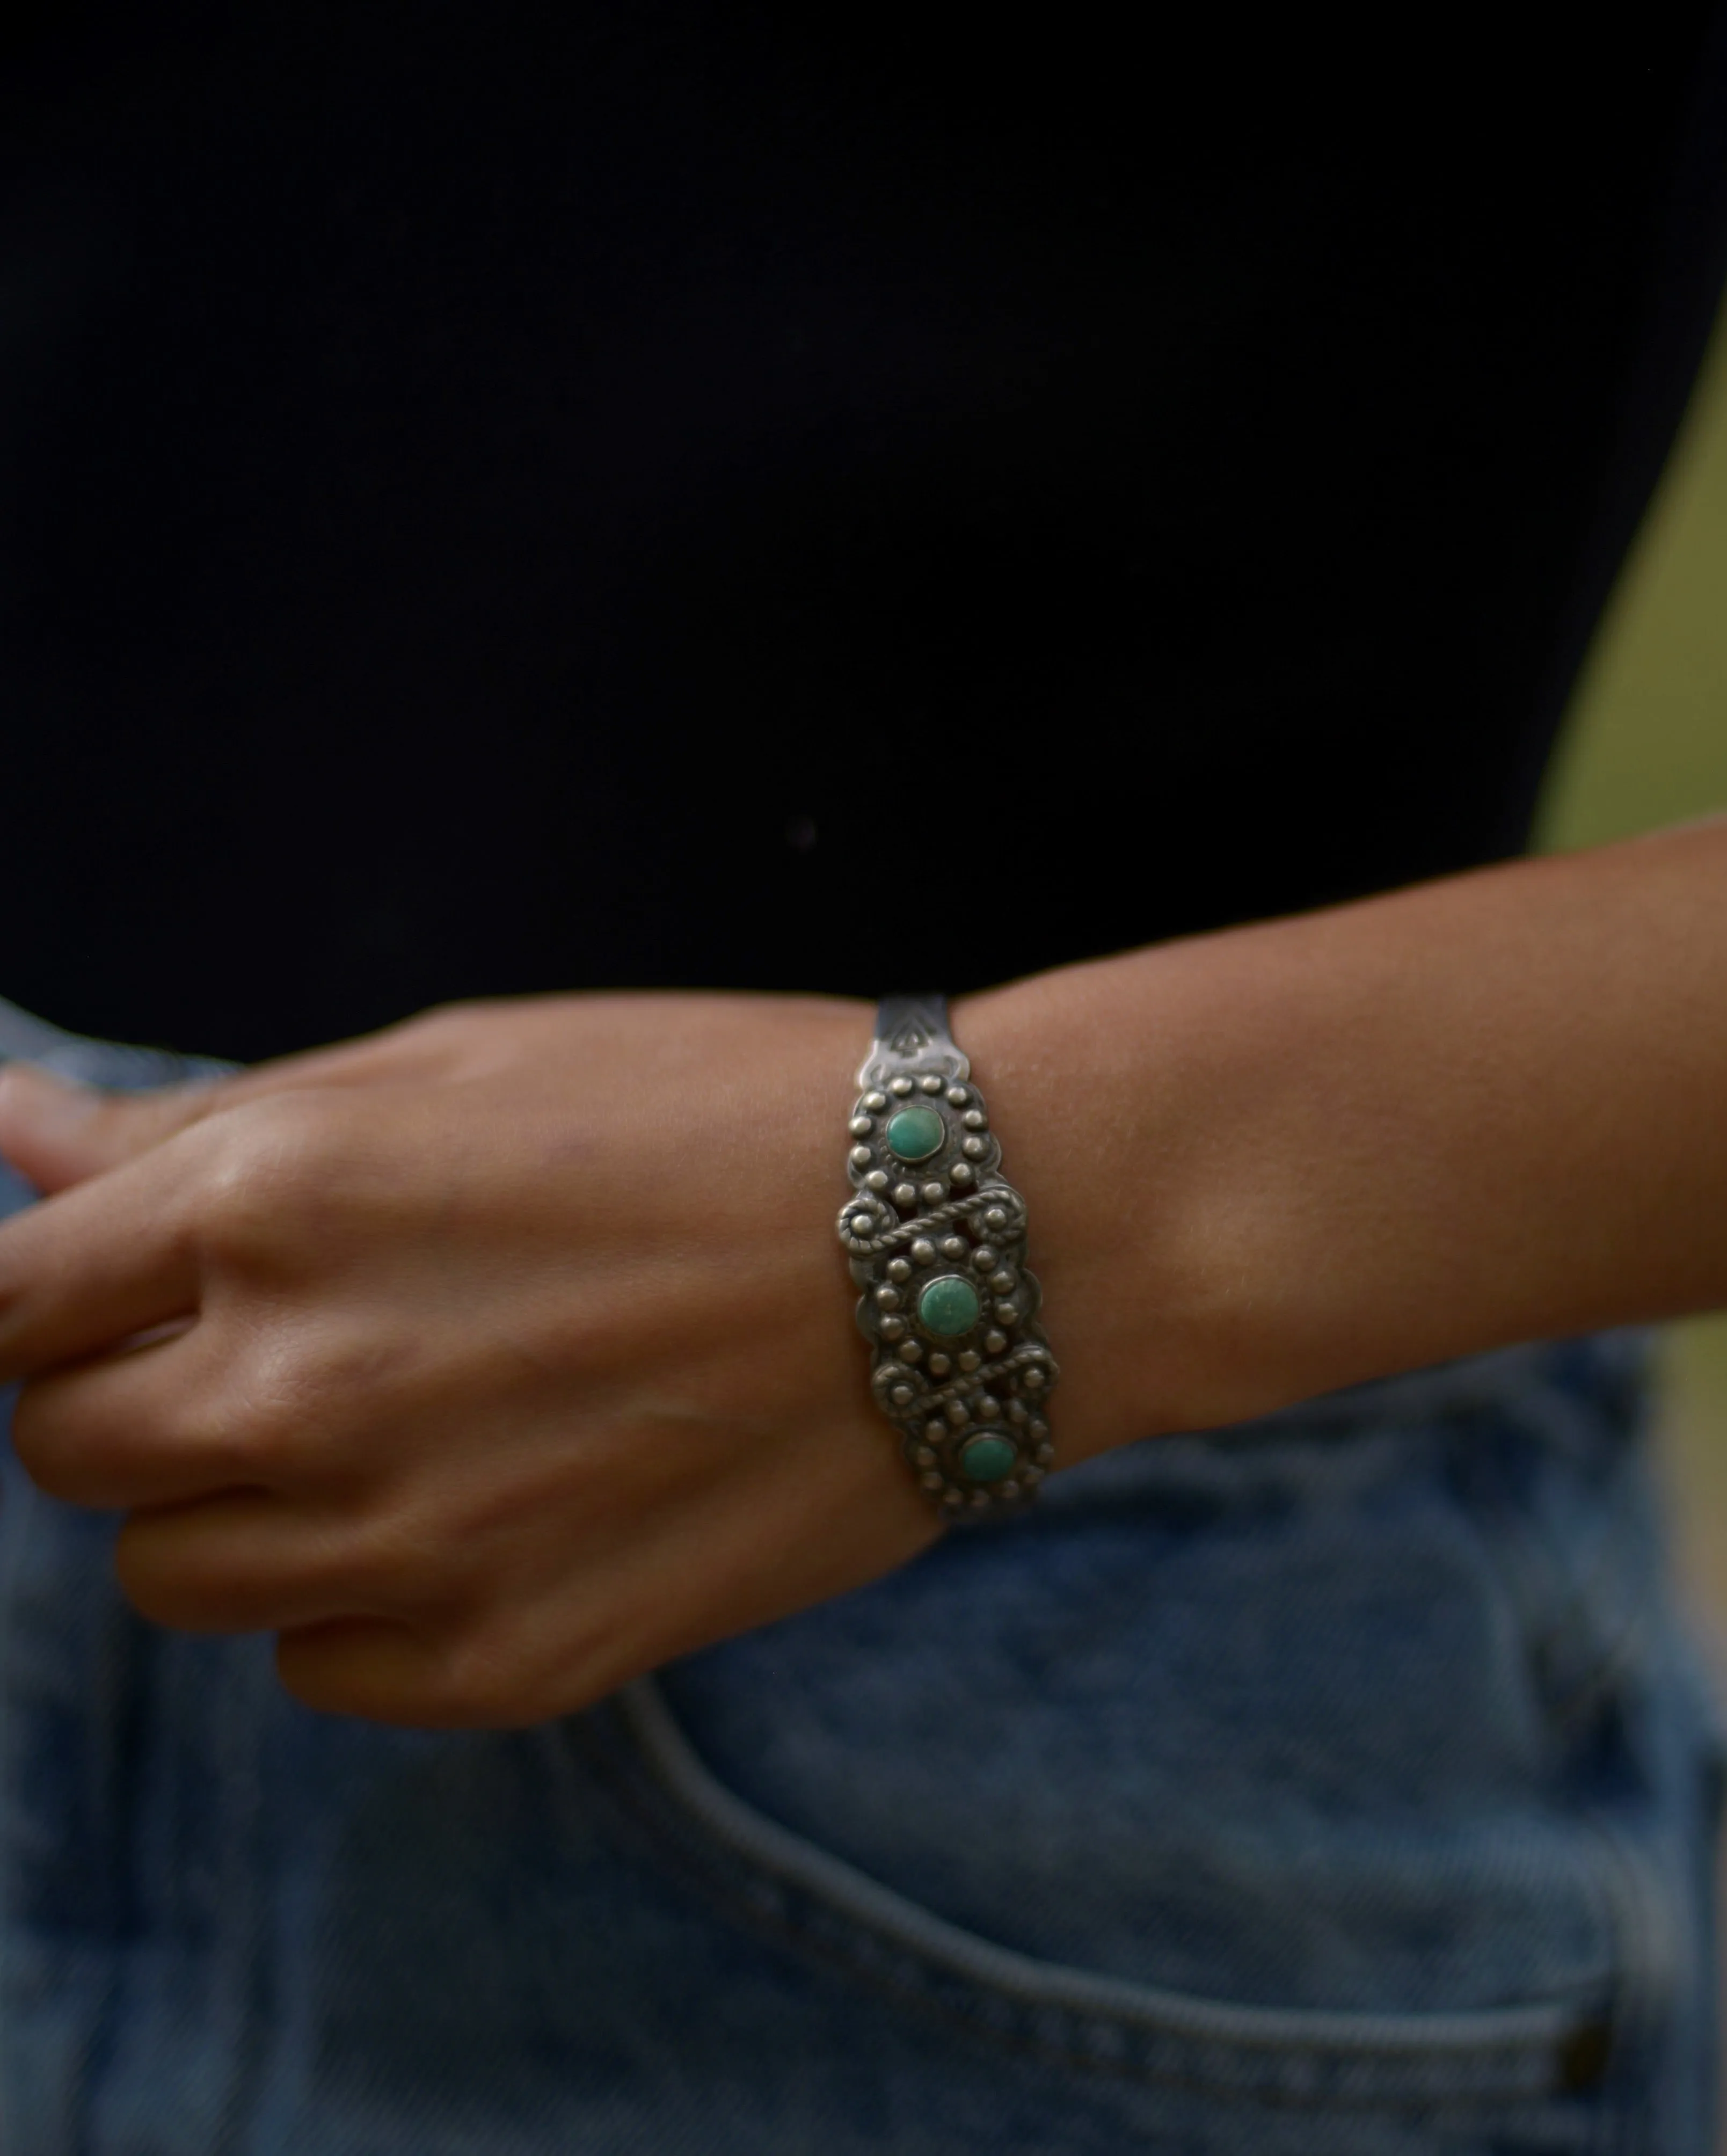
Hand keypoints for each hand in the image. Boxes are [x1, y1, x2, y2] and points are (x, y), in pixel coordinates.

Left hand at [0, 993, 943, 1727]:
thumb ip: (206, 1126)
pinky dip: (363, 1601)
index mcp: (271, 1202)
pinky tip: (488, 1507)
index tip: (112, 1301)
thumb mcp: (456, 1059)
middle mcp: (304, 1388)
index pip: (4, 1311)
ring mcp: (406, 1546)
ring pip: (179, 1577)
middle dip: (135, 1397)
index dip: (43, 1306)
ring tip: (408, 1421)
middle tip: (282, 1346)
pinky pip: (322, 1667)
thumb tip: (17, 1134)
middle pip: (67, 1453)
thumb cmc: (717, 1106)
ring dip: (246, 1505)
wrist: (965, 1237)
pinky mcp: (507, 1665)